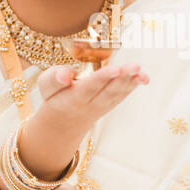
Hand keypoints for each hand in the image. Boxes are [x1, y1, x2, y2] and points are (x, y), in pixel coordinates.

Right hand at [35, 60, 149, 135]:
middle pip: (109, 91)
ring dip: (131, 82)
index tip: (114, 68)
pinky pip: (123, 95)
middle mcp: (91, 104)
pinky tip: (143, 77)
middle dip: (122, 79)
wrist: (64, 123)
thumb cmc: (55, 98)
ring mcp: (104, 105)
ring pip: (118, 94)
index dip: (102, 78)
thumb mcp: (46, 87)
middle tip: (134, 66)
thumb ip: (53, 79)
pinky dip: (134, 86)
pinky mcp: (111, 103)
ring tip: (141, 71)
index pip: (90, 87)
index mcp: (74, 99)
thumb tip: (66, 74)